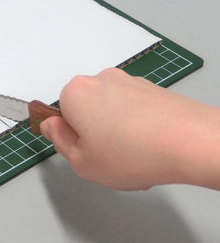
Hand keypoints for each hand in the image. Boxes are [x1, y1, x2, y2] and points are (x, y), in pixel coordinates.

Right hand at [41, 68, 219, 190]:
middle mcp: (100, 80)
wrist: (190, 143)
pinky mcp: (152, 89)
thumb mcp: (81, 162)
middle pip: (85, 109)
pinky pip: (134, 110)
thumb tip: (52, 129)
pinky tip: (149, 148)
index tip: (81, 152)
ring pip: (110, 110)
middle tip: (105, 157)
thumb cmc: (136, 152)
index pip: (59, 115)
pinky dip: (137, 127)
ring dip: (116, 131)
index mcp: (76, 93)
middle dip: (93, 133)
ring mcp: (129, 82)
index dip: (70, 137)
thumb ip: (59, 142)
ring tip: (132, 156)